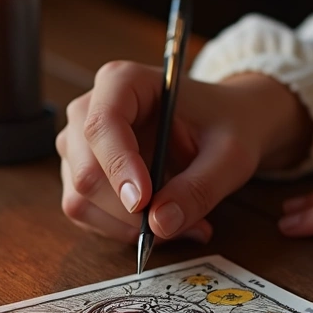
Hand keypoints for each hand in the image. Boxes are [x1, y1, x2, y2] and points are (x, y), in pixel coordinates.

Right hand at [56, 63, 312, 243]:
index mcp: (123, 82)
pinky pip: (90, 215)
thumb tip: (160, 224)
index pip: (102, 124)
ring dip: (131, 226)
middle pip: (86, 170)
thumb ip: (199, 187)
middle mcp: (90, 110)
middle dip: (129, 209)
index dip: (118, 166)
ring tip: (187, 224)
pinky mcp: (84, 175)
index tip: (144, 202)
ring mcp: (81, 145)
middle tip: (183, 224)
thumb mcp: (231, 154)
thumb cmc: (229, 125)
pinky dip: (127, 230)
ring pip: (82, 200)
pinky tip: (168, 223)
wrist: (229, 124)